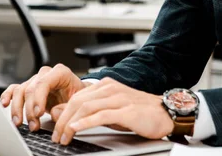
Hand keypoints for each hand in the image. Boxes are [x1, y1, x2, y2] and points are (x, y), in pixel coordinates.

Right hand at [0, 63, 91, 130]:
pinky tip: (4, 104)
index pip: (44, 82)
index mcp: (60, 73)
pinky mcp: (28, 87)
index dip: (38, 98)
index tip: (38, 113)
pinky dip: (8, 96)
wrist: (76, 94)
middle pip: (30, 88)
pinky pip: (14, 89)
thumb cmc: (77, 96)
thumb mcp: (78, 101)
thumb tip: (54, 112)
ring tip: (20, 123)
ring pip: (20, 91)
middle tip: (33, 125)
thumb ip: (67, 107)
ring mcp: (35, 80)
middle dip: (29, 109)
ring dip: (18, 109)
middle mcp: (46, 74)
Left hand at [50, 77, 174, 145]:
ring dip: (70, 124)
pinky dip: (85, 122)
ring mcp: (119, 98)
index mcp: (106, 85)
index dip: (62, 113)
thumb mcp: (111, 110)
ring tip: (63, 137)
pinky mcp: (126, 110)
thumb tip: (65, 115)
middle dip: (62, 120)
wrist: (165, 112)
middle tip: (56, 136)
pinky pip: (101, 115)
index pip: (77, 97)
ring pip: (86, 107)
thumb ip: (90, 111)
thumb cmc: (139, 112)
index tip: (55, 129)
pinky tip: (76, 129)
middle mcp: (110, 88)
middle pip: (78, 101)